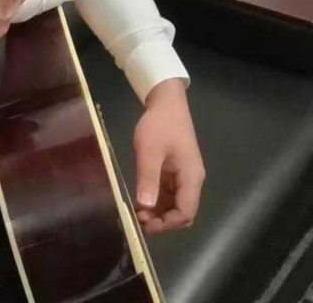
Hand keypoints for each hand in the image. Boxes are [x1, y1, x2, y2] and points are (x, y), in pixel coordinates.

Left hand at [133, 79, 204, 234]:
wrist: (166, 103)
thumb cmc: (159, 125)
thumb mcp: (149, 151)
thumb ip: (148, 178)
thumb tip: (145, 207)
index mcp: (191, 177)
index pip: (185, 213)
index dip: (167, 224)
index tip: (145, 224)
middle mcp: (191, 180)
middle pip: (182, 212)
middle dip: (162, 220)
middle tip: (138, 218)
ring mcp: (183, 176)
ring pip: (174, 204)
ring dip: (158, 211)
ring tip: (137, 211)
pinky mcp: (174, 171)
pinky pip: (168, 193)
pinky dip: (156, 200)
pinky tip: (141, 199)